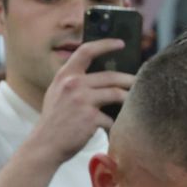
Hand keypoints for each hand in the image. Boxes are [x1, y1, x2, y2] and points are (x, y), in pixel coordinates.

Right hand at [26, 38, 134, 165]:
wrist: (45, 144)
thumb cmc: (56, 120)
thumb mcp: (58, 93)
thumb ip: (75, 82)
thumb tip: (104, 78)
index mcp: (65, 75)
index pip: (86, 51)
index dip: (105, 44)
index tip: (120, 43)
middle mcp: (73, 84)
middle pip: (111, 76)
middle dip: (130, 79)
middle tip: (140, 82)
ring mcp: (81, 100)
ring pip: (116, 94)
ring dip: (130, 98)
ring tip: (138, 101)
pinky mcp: (90, 117)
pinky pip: (112, 118)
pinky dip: (116, 123)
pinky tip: (118, 127)